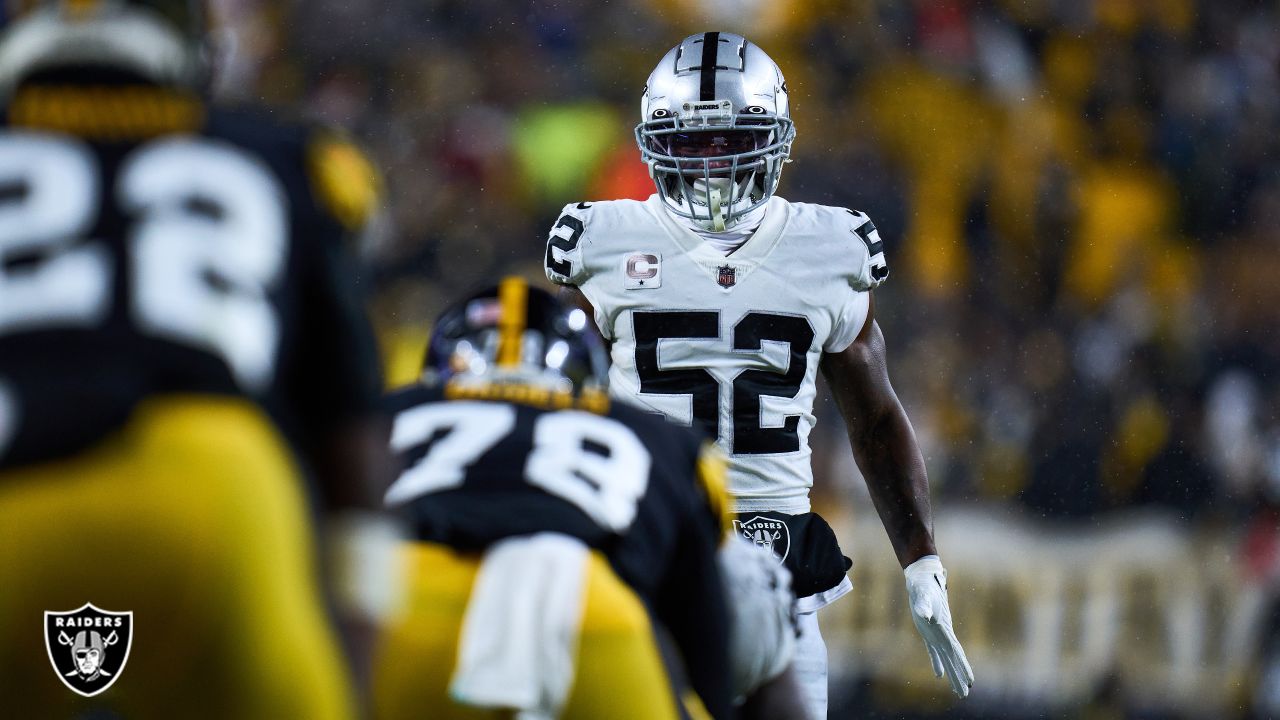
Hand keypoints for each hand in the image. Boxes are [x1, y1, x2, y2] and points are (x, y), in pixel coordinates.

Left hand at [904, 555, 973, 697]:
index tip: (971, 681)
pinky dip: (937, 663)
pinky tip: (939, 675)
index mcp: (944, 628)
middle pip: (954, 659)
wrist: (922, 579)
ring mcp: (937, 634)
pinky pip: (934, 652)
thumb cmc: (923, 586)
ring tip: (958, 690)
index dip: (963, 666)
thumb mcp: (922, 596)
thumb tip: (925, 616)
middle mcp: (943, 633)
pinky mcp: (928, 633)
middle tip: (964, 695)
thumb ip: (924, 606)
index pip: (956, 652)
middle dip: (959, 676)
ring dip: (951, 673)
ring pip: (946, 658)